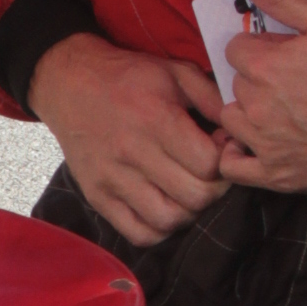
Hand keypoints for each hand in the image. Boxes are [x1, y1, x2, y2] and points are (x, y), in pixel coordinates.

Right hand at [29, 28, 226, 249]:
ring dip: (188, 211)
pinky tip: (164, 206)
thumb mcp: (174, 72)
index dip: (224, 160)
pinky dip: (159, 229)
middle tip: (209, 174)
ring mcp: (112, 179)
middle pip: (195, 196)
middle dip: (213, 188)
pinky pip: (138, 233)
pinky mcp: (97, 196)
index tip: (219, 149)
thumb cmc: (128, 78)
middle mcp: (132, 152)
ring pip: (169, 219)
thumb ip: (211, 98)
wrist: (69, 84)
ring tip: (187, 191)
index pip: (209, 163)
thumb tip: (237, 131)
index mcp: (155, 118)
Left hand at [216, 0, 306, 192]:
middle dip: (255, 79)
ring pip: (231, 120)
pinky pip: (233, 166)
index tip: (280, 54)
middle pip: (233, 83)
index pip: (234, 48)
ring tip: (276, 110)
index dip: (257, 48)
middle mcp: (256, 105)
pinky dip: (237, 155)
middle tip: (287, 82)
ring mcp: (263, 142)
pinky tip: (253, 144)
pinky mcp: (275, 174)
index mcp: (264, 66)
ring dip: (246, 113)